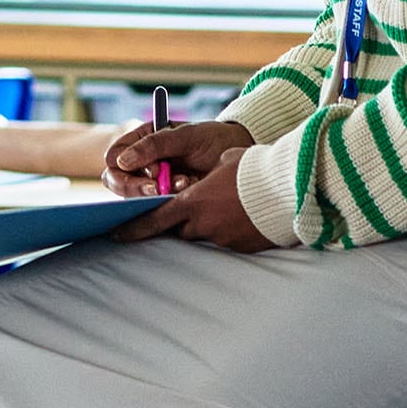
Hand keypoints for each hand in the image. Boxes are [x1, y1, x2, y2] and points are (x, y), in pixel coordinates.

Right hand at [103, 113, 241, 198]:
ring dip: (158, 195)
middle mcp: (141, 162)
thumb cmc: (212, 138)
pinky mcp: (165, 199)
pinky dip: (171, 203)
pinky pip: (155, 208)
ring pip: (135, 198)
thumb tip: (122, 162)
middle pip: (117, 181)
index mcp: (141, 140)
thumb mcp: (186, 136)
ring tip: (186, 183)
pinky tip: (190, 190)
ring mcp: (152, 182)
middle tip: (159, 190)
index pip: (114, 157)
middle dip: (136, 188)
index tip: (153, 171)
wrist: (238, 154)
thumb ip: (155, 145)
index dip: (126, 168)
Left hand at [117, 151, 271, 252]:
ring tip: (228, 208)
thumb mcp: (225, 160)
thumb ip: (207, 173)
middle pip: (181, 229)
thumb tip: (207, 175)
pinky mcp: (241, 247)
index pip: (155, 219)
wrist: (289, 189)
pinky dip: (230, 230)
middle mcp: (203, 224)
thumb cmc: (256, 168)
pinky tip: (245, 216)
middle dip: (182, 221)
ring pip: (205, 234)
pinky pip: (227, 240)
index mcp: (193, 202)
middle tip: (194, 208)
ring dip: (208, 224)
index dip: (134, 228)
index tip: (116, 235)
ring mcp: (222, 238)